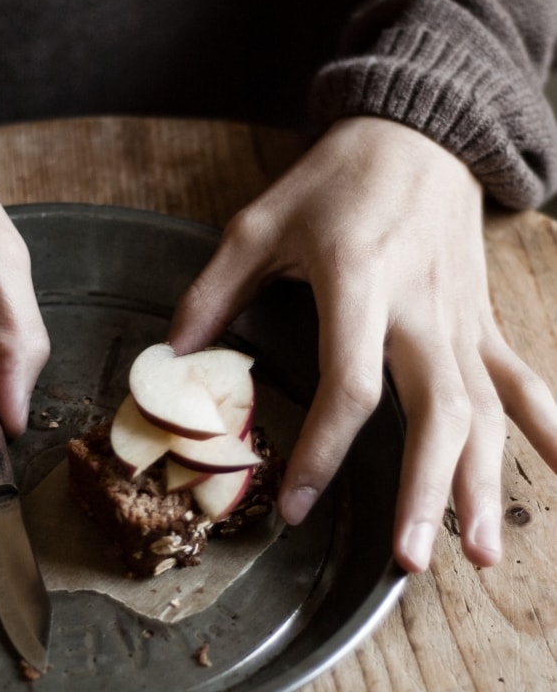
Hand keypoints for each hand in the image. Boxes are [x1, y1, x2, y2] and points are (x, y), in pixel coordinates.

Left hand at [169, 117, 556, 571]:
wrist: (418, 130)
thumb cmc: (336, 178)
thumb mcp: (261, 222)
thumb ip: (215, 291)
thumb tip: (173, 357)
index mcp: (360, 280)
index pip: (350, 382)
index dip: (323, 449)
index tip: (295, 503)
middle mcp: (421, 307)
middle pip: (436, 411)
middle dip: (427, 490)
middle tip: (411, 561)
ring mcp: (462, 318)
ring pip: (486, 409)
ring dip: (485, 482)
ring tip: (480, 553)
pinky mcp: (484, 319)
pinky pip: (520, 378)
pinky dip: (547, 425)